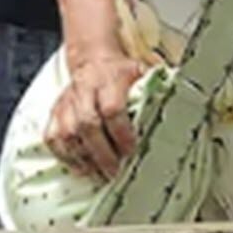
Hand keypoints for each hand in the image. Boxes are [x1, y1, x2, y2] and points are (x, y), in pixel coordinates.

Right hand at [48, 49, 146, 181]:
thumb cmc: (121, 72)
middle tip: (114, 171)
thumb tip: (181, 105)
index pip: (112, 108)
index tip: (131, 150)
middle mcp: (84, 90)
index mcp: (108, 80)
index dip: (121, 133)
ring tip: (98, 173)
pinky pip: (52, 136)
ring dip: (82, 157)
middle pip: (88, 124)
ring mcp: (67, 102)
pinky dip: (63, 155)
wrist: (92, 59)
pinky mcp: (55, 111)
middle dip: (102, 152)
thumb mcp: (142, 73)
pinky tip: (79, 166)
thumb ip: (156, 90)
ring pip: (67, 133)